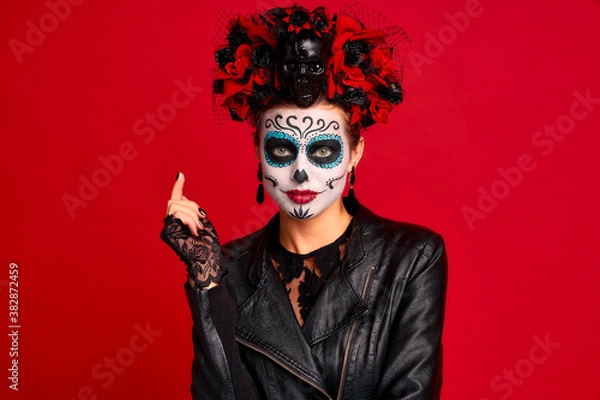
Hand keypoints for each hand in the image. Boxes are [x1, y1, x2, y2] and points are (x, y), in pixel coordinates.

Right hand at [160, 172, 223, 288]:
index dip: (178, 186)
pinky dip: (189, 220)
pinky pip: (178, 213)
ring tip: (198, 228)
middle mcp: (171, 223)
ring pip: (177, 205)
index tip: (180, 174)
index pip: (177, 199)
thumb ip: (191, 211)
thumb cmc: (207, 246)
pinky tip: (194, 231)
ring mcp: (168, 228)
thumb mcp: (201, 222)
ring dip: (192, 214)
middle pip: (177, 200)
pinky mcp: (167, 231)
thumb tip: (182, 198)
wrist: (208, 260)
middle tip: (202, 219)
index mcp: (180, 220)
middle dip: (192, 206)